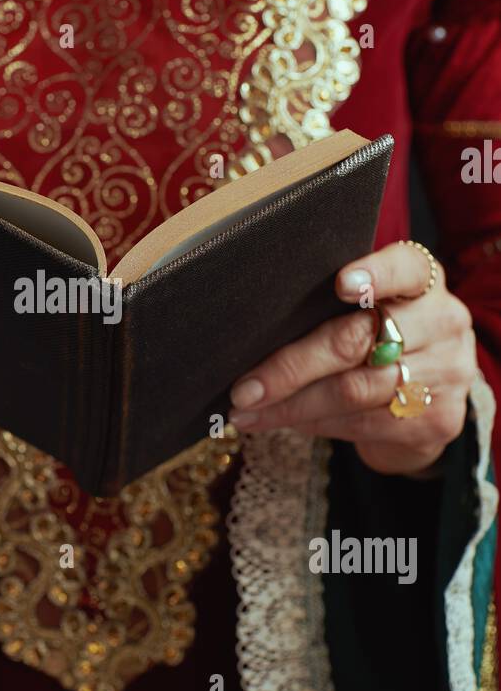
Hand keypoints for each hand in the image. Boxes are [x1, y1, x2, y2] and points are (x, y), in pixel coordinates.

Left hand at [227, 241, 476, 475]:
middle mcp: (441, 321)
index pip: (404, 266)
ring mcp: (445, 372)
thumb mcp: (368, 305)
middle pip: (357, 340)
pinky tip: (280, 421)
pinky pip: (362, 423)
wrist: (429, 396)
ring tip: (247, 412)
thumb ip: (331, 301)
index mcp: (422, 279)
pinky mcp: (438, 419)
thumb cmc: (377, 335)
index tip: (340, 284)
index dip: (374, 275)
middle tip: (244, 388)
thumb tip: (253, 323)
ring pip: (353, 390)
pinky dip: (312, 423)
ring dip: (292, 405)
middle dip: (292, 367)